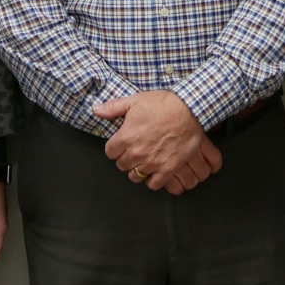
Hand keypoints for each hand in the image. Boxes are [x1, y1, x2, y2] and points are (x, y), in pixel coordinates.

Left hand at [95, 90, 221, 192]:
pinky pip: (154, 184)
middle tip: (134, 150)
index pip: (110, 152)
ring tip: (144, 161)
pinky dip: (152, 180)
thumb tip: (95, 110)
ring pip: (135, 176)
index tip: (122, 143)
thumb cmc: (162, 104)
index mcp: (126, 137)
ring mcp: (152, 163)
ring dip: (137, 169)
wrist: (189, 110)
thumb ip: (113, 107)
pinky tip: (154, 171)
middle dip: (125, 158)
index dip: (115, 147)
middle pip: (121, 165)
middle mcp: (136, 153)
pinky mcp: (167, 169)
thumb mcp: (135, 100)